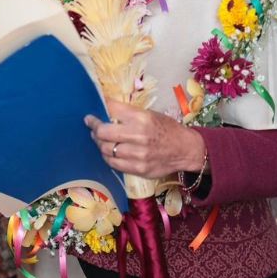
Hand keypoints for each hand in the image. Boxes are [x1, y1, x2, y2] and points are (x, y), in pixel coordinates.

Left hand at [85, 100, 205, 178]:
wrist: (185, 149)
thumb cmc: (166, 128)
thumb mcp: (150, 114)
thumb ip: (128, 113)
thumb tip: (104, 109)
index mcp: (141, 118)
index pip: (111, 109)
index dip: (99, 109)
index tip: (91, 113)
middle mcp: (138, 136)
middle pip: (103, 132)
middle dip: (94, 128)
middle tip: (92, 125)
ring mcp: (138, 155)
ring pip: (106, 149)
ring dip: (100, 143)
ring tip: (100, 139)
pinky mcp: (139, 169)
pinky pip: (114, 164)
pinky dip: (108, 157)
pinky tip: (109, 152)